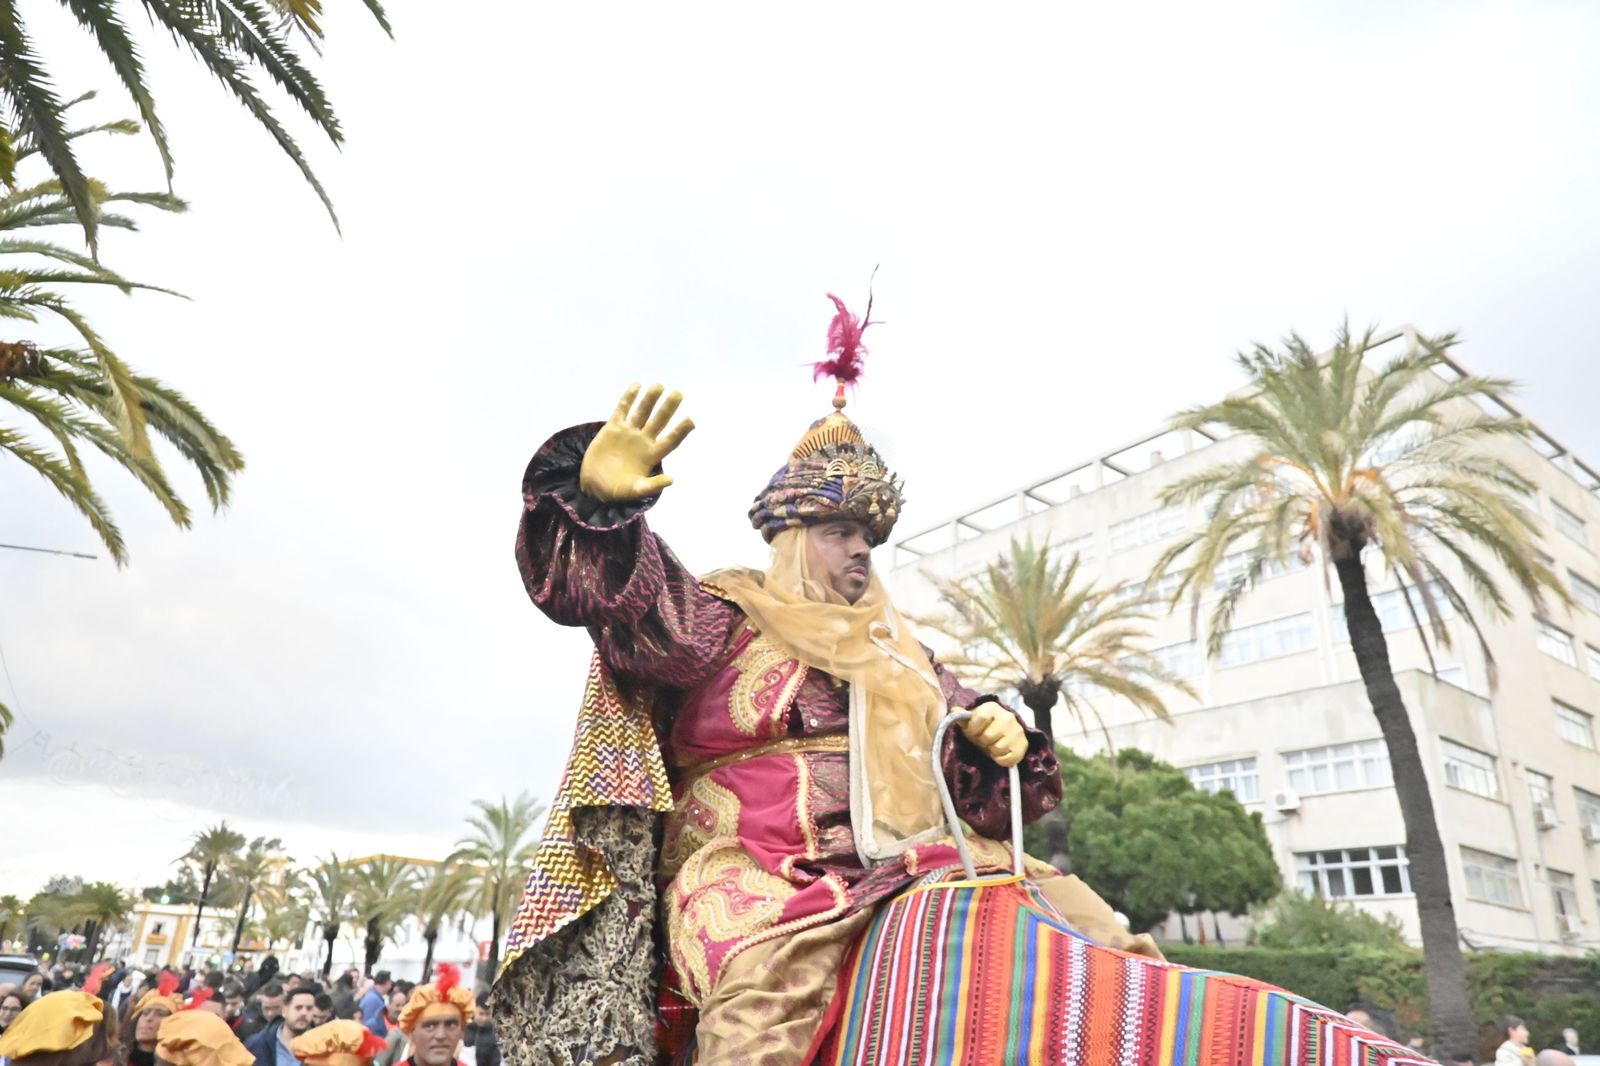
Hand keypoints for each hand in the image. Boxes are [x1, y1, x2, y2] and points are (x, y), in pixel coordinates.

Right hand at [580, 383, 695, 501]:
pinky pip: (622, 409)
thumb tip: (671, 480)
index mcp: (651, 456)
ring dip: (650, 399)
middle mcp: (643, 441)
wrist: (594, 485)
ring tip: (659, 385)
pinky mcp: (613, 428)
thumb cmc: (616, 491)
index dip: (681, 431)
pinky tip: (637, 385)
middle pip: (659, 421)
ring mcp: (628, 433)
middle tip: (678, 394)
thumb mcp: (634, 491)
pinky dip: (629, 398)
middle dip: (668, 408)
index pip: (670, 440)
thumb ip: (651, 486)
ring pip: (642, 412)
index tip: (692, 420)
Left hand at [960, 704, 1026, 767]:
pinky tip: (1001, 752)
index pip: (980, 718)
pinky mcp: (1023, 746)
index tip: (974, 731)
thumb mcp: (971, 721)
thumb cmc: (984, 726)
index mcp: (993, 708)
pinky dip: (1001, 760)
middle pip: (988, 736)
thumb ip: (962, 717)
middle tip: (985, 739)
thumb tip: (954, 711)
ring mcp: (1017, 731)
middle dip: (983, 741)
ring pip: (997, 748)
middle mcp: (1008, 717)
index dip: (974, 728)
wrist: (1005, 732)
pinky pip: (1007, 759)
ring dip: (992, 750)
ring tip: (993, 745)